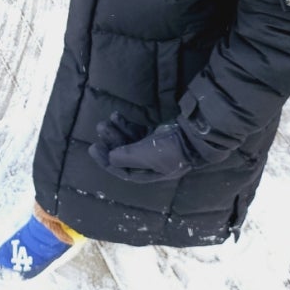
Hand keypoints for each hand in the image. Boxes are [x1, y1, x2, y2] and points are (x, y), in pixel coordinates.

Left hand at [89, 116, 204, 182]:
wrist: (196, 134)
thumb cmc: (171, 148)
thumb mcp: (146, 155)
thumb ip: (126, 156)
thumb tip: (110, 157)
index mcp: (147, 173)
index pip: (121, 170)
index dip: (105, 161)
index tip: (93, 148)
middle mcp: (149, 162)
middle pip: (123, 154)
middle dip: (110, 141)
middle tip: (100, 128)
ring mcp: (154, 147)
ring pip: (128, 140)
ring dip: (116, 131)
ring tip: (106, 121)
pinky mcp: (157, 133)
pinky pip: (136, 130)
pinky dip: (126, 124)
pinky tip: (116, 116)